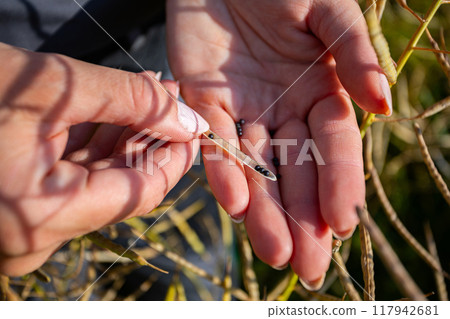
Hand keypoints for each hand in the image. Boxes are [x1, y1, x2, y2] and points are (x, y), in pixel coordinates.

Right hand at [0, 42, 208, 275]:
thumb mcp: (55, 86)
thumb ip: (134, 102)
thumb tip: (187, 119)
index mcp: (41, 216)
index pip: (140, 192)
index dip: (174, 156)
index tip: (192, 124)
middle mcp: (31, 235)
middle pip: (120, 185)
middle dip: (148, 136)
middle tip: (168, 97)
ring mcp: (22, 225)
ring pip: (96, 181)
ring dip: (123, 136)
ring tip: (145, 94)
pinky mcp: (15, 209)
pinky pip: (69, 180)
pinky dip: (93, 145)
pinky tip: (113, 110)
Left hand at [167, 0, 390, 288]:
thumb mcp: (329, 10)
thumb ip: (353, 53)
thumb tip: (384, 106)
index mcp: (320, 94)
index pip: (334, 148)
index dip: (340, 184)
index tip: (344, 222)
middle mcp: (284, 112)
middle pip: (297, 172)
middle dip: (303, 218)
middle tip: (309, 265)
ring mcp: (244, 111)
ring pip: (256, 169)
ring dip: (265, 211)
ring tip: (275, 252)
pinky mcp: (203, 104)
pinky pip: (215, 143)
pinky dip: (223, 172)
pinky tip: (236, 204)